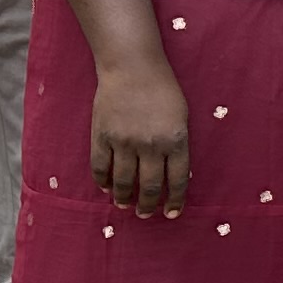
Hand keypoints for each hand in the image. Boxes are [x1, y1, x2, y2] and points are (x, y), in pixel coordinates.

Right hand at [90, 57, 193, 218]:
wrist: (132, 67)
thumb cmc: (162, 89)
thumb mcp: (181, 117)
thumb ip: (177, 145)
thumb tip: (172, 174)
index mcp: (175, 140)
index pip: (177, 181)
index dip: (175, 201)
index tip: (172, 213)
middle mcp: (150, 145)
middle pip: (149, 187)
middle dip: (148, 205)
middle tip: (146, 214)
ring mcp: (124, 142)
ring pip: (122, 181)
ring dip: (124, 198)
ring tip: (125, 205)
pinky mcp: (102, 136)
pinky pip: (100, 167)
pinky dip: (102, 181)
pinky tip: (106, 188)